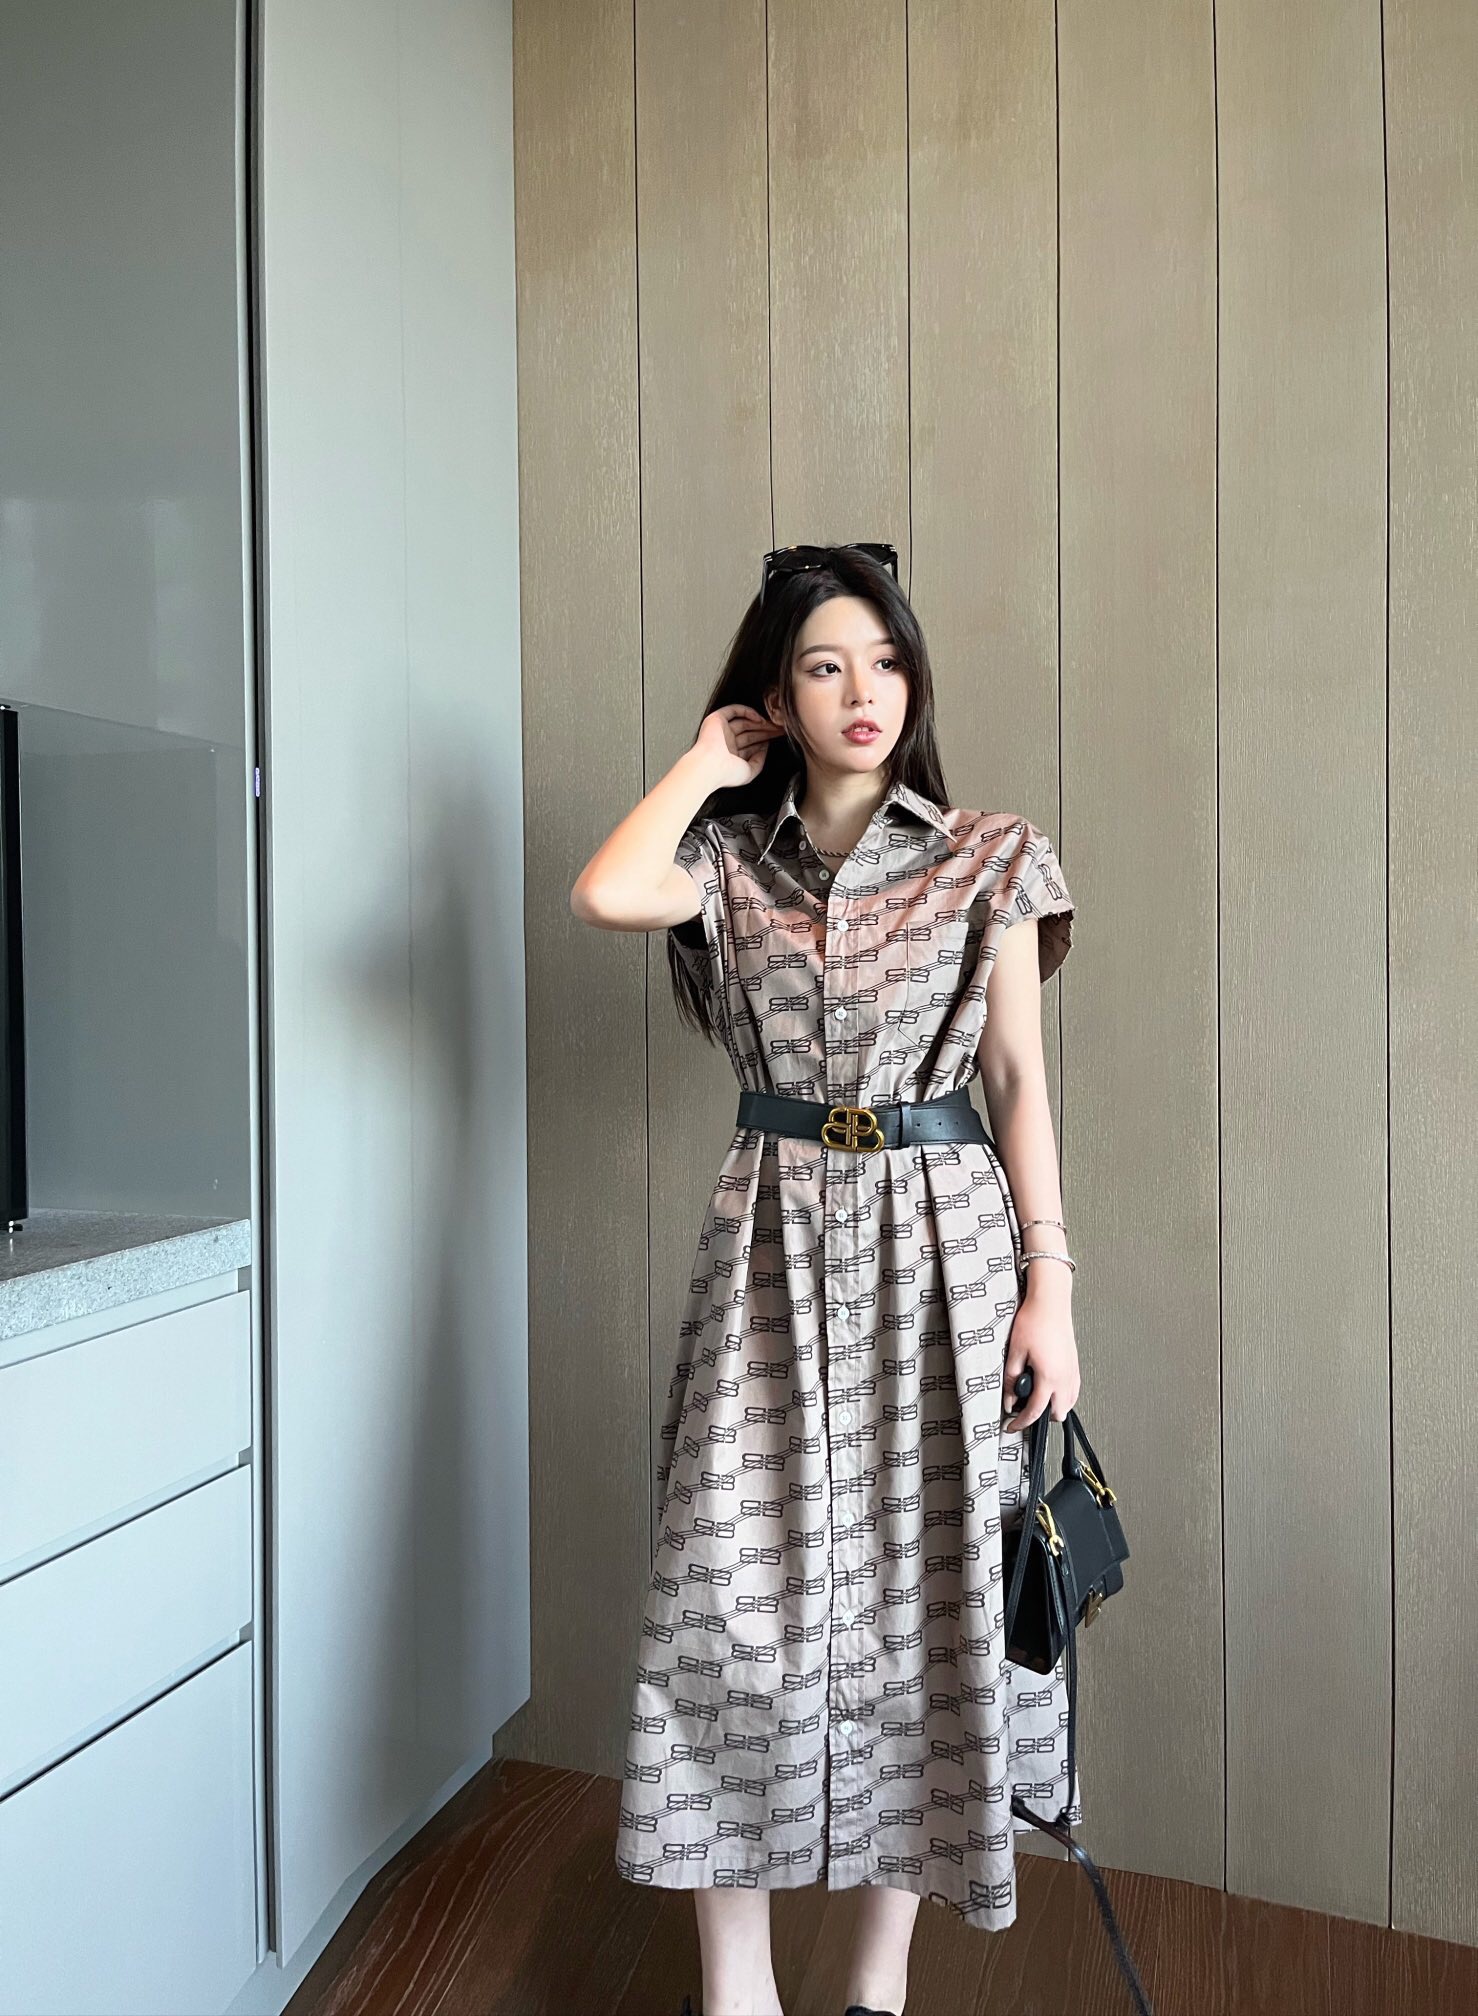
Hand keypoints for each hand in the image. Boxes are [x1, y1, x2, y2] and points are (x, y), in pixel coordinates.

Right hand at [692, 704, 785, 790]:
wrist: (710, 767)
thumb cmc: (725, 774)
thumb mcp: (749, 772)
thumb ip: (759, 761)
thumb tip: (765, 748)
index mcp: (731, 756)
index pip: (751, 745)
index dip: (764, 741)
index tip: (776, 739)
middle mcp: (726, 743)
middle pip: (749, 733)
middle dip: (765, 731)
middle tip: (779, 729)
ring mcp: (721, 731)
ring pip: (744, 722)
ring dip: (759, 722)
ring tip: (773, 724)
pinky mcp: (716, 719)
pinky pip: (734, 710)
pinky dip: (747, 712)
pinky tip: (759, 718)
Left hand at [1001, 1286, 1080, 1431]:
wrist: (1050, 1302)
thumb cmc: (1034, 1320)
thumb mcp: (1015, 1352)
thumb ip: (1012, 1379)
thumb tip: (1010, 1398)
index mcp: (1049, 1377)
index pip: (1035, 1411)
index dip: (1021, 1422)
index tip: (1011, 1425)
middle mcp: (1065, 1377)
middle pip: (1057, 1413)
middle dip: (1041, 1417)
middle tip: (1023, 1411)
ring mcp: (1072, 1371)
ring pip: (1069, 1403)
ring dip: (1054, 1407)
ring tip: (1036, 1399)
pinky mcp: (1075, 1364)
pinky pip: (1073, 1390)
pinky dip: (1063, 1396)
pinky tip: (1051, 1388)